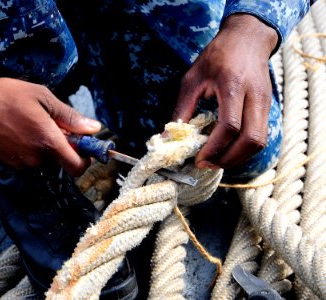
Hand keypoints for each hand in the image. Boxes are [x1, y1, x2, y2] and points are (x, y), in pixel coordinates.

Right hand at [0, 72, 100, 175]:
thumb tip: (93, 128)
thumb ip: (69, 116)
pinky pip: (29, 158)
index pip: (78, 167)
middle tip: (49, 121)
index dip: (85, 158)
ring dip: (44, 144)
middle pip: (61, 160)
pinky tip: (18, 128)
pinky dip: (30, 146)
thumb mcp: (41, 96)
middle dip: (61, 144)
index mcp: (48, 142)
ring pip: (45, 158)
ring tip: (29, 122)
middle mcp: (36, 159)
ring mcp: (21, 163)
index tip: (83, 144)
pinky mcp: (8, 163)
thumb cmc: (2, 97)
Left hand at [172, 14, 277, 168]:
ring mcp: (265, 102)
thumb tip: (168, 138)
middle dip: (229, 159)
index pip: (230, 126)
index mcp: (233, 85)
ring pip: (260, 142)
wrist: (247, 38)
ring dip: (238, 157)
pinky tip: (227, 149)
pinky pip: (260, 136)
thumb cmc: (216, 56)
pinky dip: (244, 149)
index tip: (199, 159)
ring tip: (216, 161)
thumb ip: (181, 110)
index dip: (215, 148)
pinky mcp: (268, 107)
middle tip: (208, 165)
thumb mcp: (192, 79)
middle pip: (252, 140)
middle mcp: (254, 96)